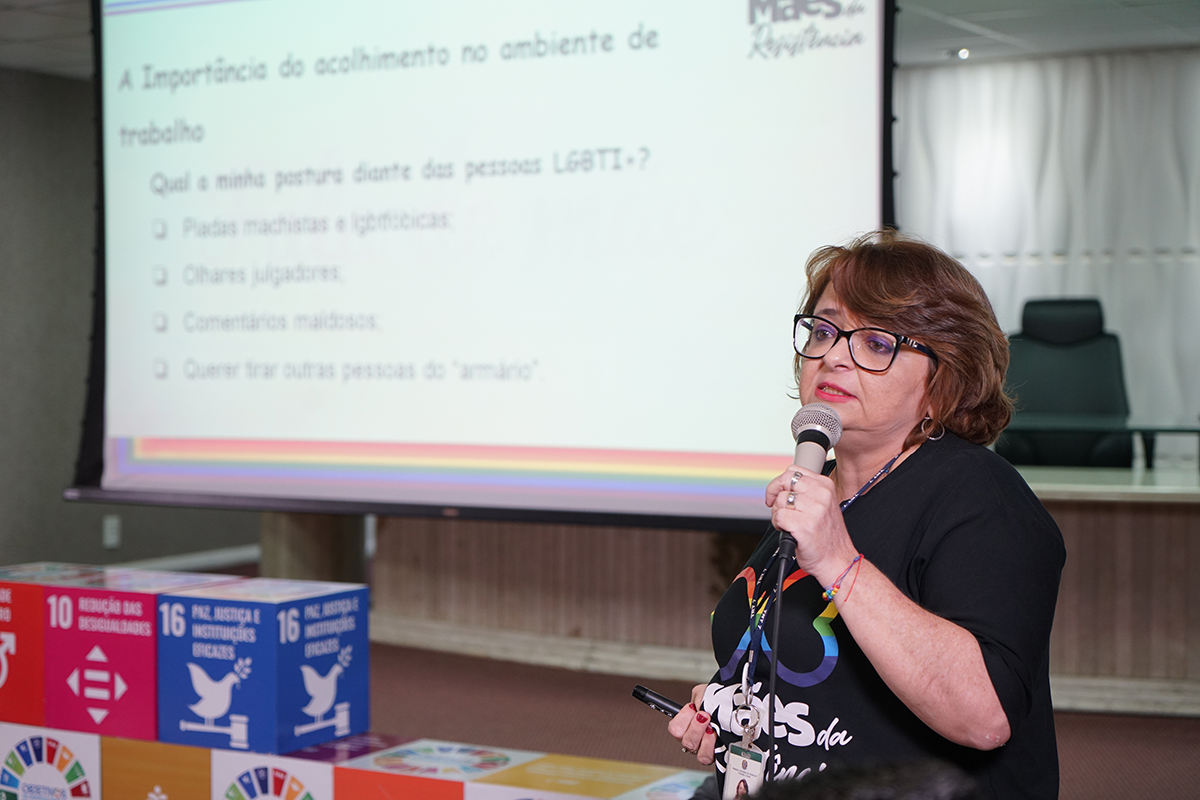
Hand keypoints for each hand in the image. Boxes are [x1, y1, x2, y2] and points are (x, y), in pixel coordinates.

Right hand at [666, 684, 716, 765]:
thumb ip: (698, 698)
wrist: (736, 707)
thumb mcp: (705, 693)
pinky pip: (711, 757)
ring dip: (705, 738)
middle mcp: (695, 739)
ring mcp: (705, 749)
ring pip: (698, 753)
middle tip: (705, 716)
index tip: (693, 708)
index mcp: (687, 725)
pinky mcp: (718, 755)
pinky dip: (713, 745)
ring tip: (712, 727)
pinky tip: (717, 736)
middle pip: (686, 741)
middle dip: (696, 727)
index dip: (683, 719)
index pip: (675, 729)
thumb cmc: (719, 700)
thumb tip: (697, 707)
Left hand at [766, 466, 856, 583]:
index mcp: (825, 486)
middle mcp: (821, 494)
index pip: (793, 471)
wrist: (838, 560)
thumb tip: (782, 486)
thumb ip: (806, 492)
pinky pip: (778, 517)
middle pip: (784, 481)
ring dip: (777, 514)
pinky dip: (778, 525)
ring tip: (789, 524)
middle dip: (774, 493)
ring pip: (780, 500)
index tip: (777, 492)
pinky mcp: (804, 525)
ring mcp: (813, 509)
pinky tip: (788, 531)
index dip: (780, 482)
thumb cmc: (827, 537)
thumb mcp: (823, 505)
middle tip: (775, 506)